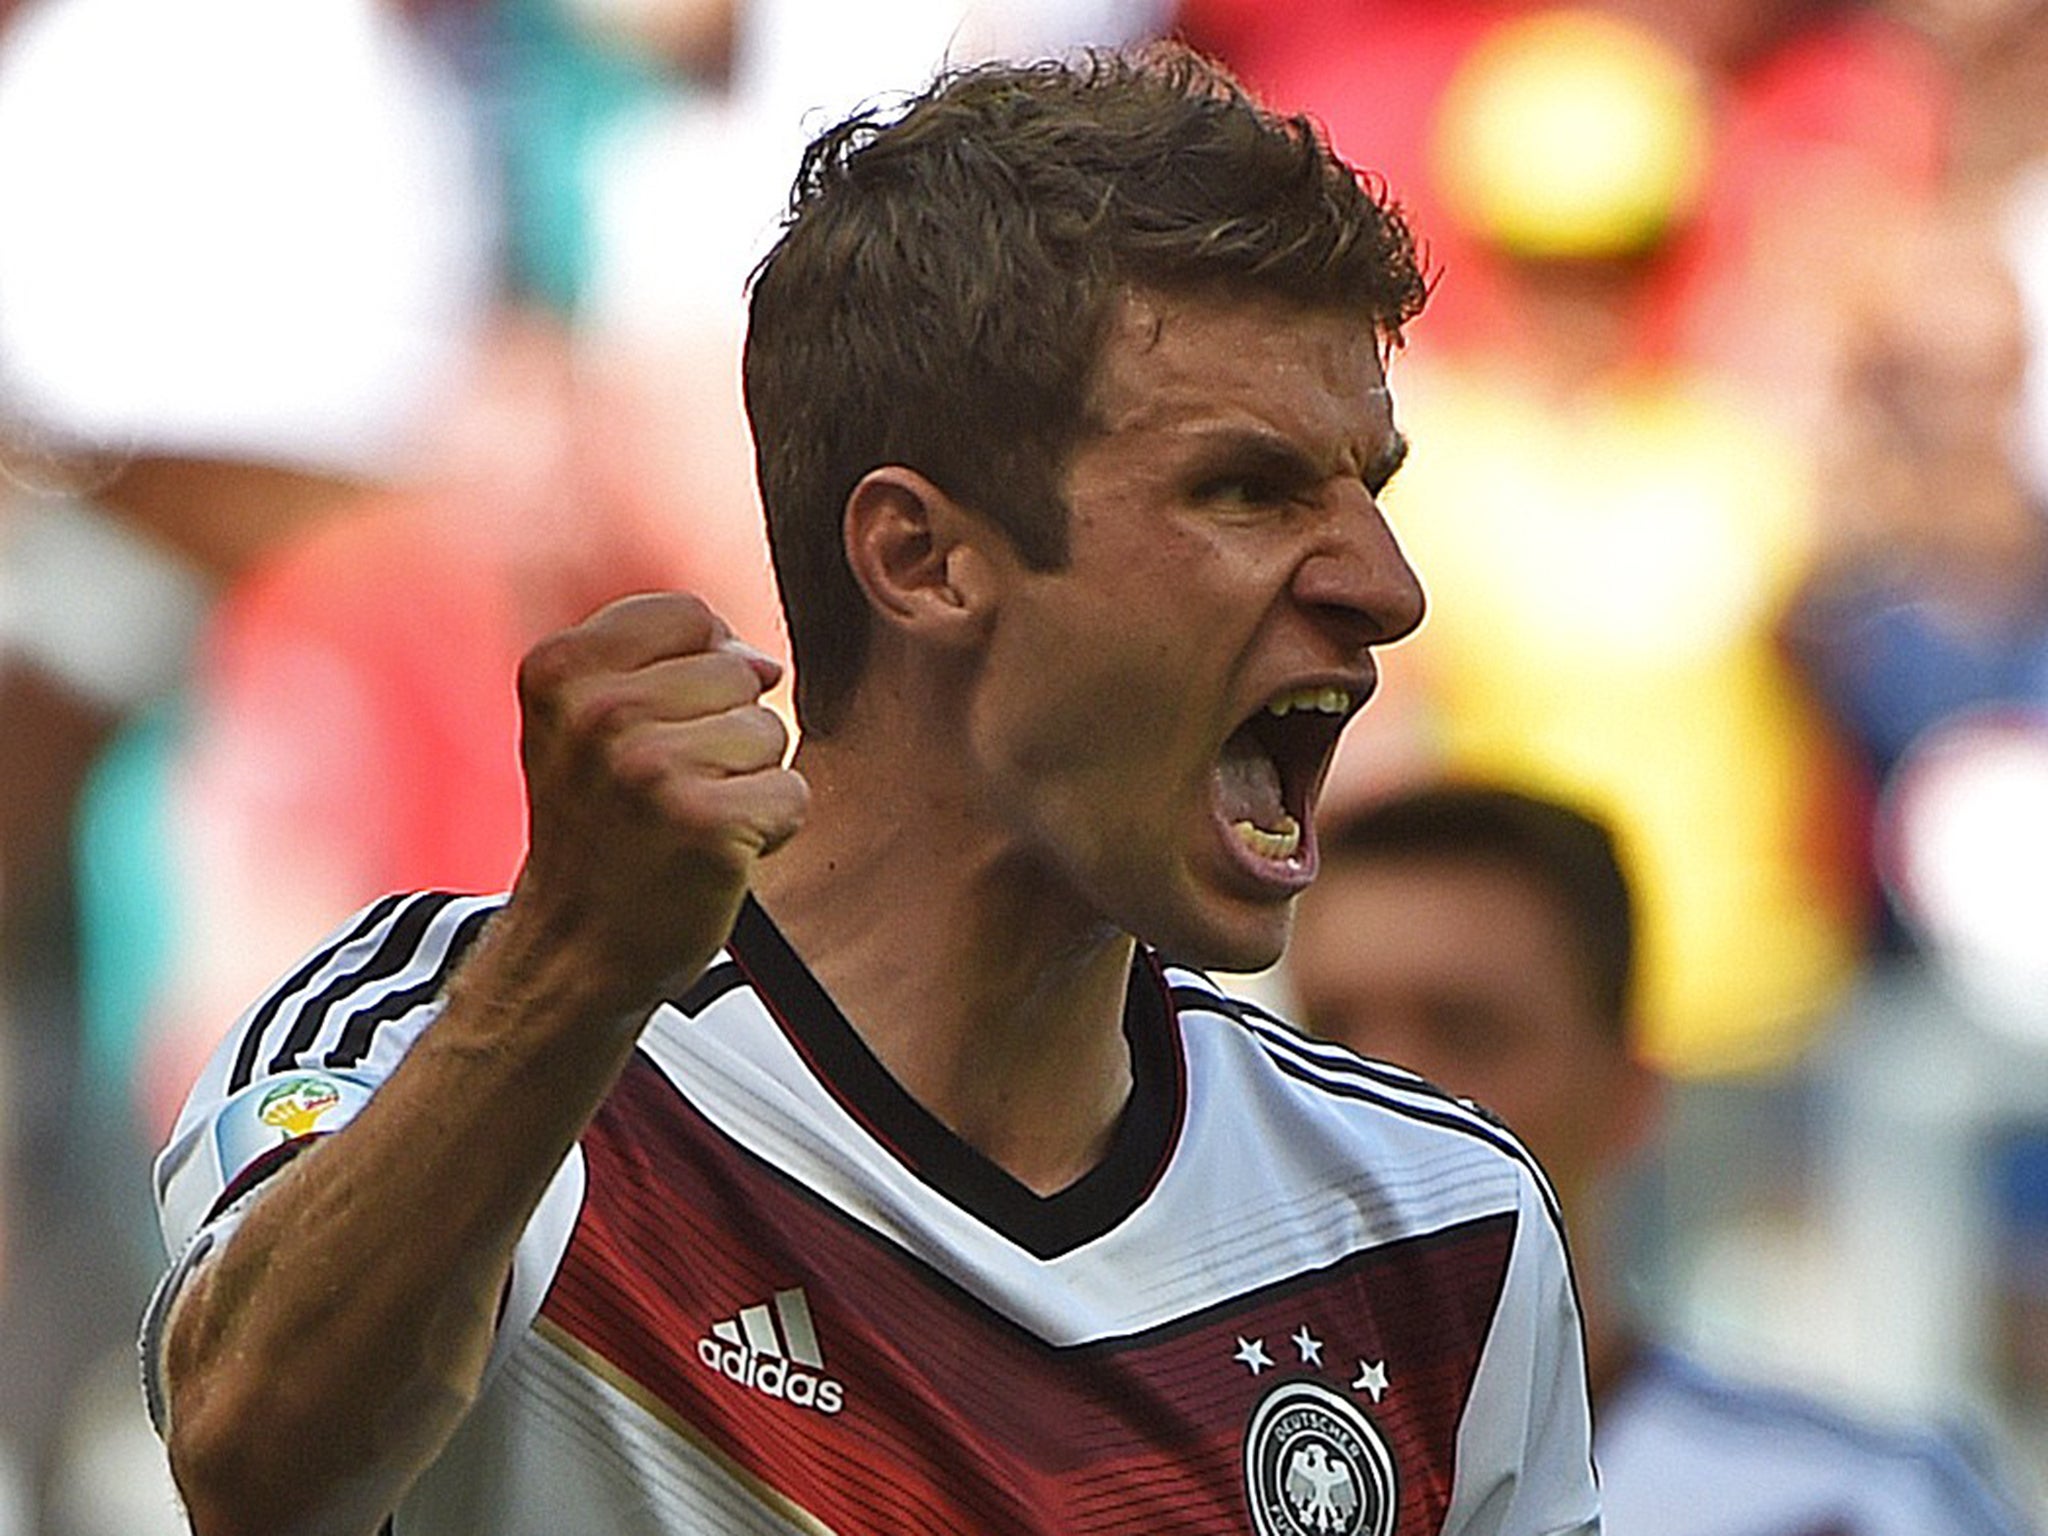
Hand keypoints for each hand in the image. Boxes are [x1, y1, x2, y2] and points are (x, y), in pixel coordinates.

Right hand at [502, 591, 807, 1009]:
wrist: (575, 950)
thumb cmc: (596, 832)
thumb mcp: (581, 723)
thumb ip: (660, 663)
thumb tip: (763, 662)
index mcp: (560, 669)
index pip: (690, 617)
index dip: (698, 668)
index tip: (660, 726)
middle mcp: (599, 712)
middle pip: (736, 672)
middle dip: (724, 729)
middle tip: (667, 791)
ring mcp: (651, 768)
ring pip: (769, 730)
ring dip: (747, 780)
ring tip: (686, 821)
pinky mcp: (706, 824)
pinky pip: (792, 793)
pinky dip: (771, 829)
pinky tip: (716, 853)